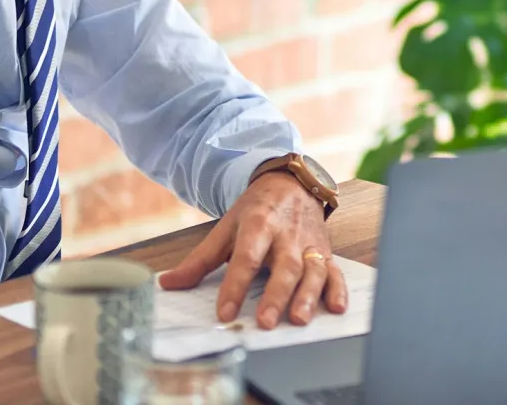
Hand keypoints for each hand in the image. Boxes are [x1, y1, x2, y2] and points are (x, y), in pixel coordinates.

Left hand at [157, 172, 346, 327]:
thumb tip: (168, 283)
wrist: (292, 183)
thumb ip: (200, 260)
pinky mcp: (325, 252)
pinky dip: (338, 290)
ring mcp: (309, 244)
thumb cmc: (257, 210)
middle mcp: (287, 235)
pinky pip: (335, 272)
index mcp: (258, 225)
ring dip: (308, 295)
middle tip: (265, 321)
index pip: (245, 258)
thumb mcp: (226, 228)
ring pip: (312, 271)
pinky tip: (336, 308)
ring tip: (298, 319)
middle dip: (276, 295)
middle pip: (284, 266)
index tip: (224, 312)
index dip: (235, 286)